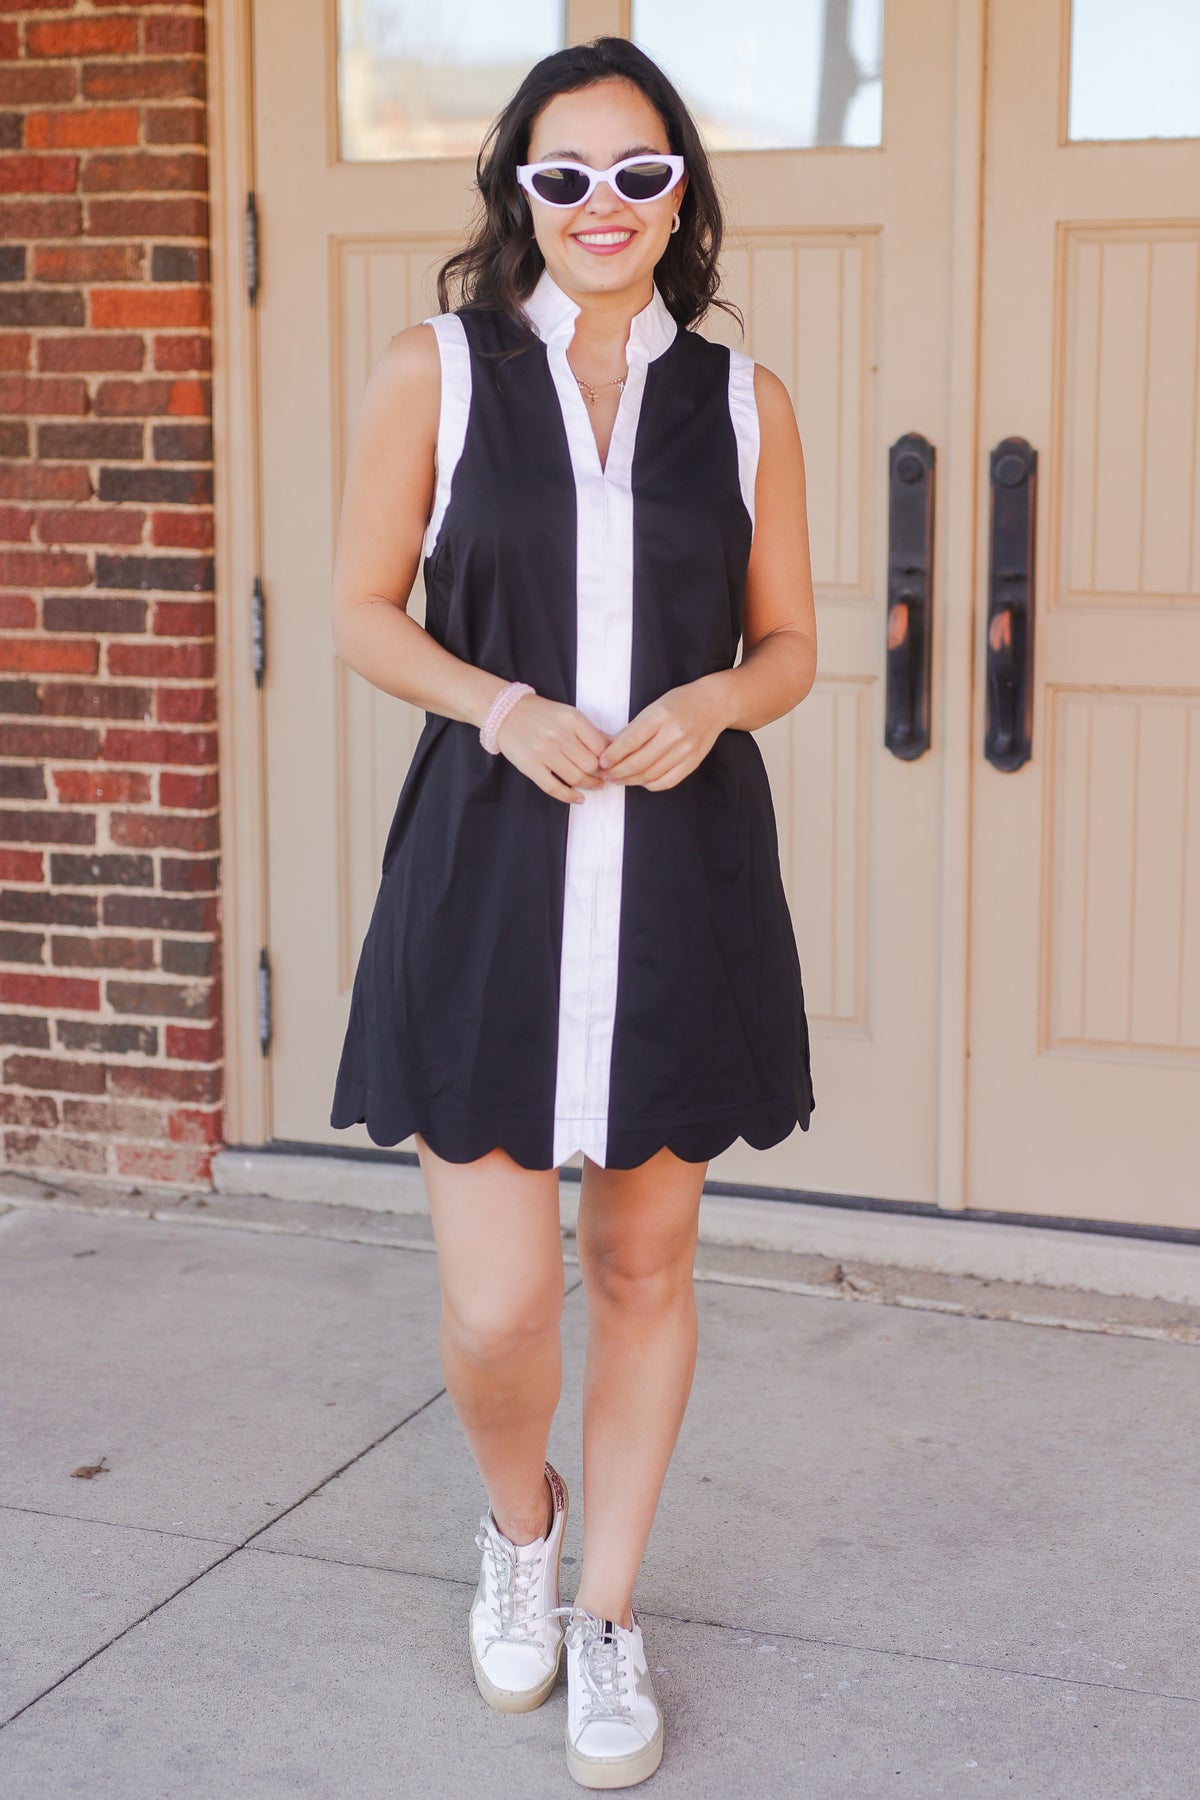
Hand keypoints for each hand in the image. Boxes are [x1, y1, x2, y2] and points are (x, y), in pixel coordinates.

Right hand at [495, 692, 611, 804]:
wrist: (506, 711)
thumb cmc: (541, 714)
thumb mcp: (569, 714)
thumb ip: (590, 732)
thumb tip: (615, 747)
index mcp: (572, 719)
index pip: (601, 747)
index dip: (608, 759)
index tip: (609, 764)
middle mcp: (559, 735)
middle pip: (591, 764)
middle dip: (599, 773)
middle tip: (601, 776)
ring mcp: (544, 752)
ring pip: (576, 778)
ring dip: (589, 785)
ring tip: (593, 785)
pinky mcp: (530, 766)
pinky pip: (554, 788)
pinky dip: (569, 796)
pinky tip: (578, 798)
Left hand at [596, 677, 730, 791]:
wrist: (714, 705)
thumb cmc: (680, 703)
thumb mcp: (654, 706)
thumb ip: (635, 728)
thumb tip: (610, 748)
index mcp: (661, 716)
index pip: (630, 741)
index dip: (613, 755)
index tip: (601, 761)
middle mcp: (674, 734)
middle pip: (639, 762)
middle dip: (617, 771)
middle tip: (605, 774)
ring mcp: (685, 751)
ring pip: (650, 775)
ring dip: (630, 780)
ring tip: (618, 779)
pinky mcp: (692, 763)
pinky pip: (667, 781)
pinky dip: (649, 784)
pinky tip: (640, 781)